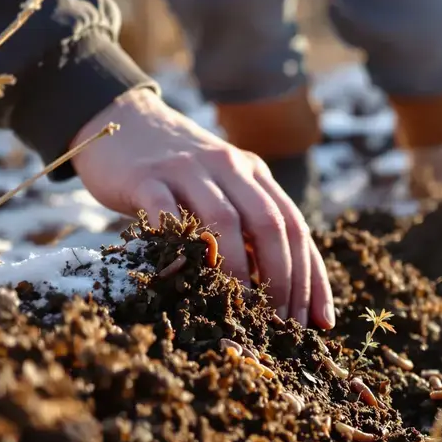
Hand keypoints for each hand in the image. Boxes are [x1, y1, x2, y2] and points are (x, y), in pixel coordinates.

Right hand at [70, 87, 333, 329]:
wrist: (123, 119)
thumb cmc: (180, 172)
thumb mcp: (226, 188)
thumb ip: (251, 228)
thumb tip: (283, 295)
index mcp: (256, 174)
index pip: (297, 227)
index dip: (312, 277)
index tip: (318, 320)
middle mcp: (230, 167)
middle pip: (270, 224)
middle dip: (283, 279)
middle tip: (280, 322)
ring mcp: (188, 170)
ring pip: (226, 221)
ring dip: (239, 271)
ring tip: (242, 310)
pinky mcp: (147, 177)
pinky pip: (168, 214)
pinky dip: (182, 246)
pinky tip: (188, 279)